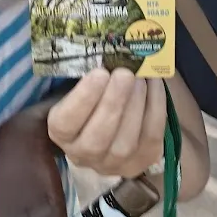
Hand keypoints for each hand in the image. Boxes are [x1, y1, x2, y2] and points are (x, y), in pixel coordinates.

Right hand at [47, 68, 165, 177]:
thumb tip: (108, 53)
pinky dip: (155, 107)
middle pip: (97, 138)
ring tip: (140, 77)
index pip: (66, 123)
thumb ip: (88, 78)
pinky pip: (151, 136)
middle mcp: (83, 154)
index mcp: (61, 134)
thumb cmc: (91, 100)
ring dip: (135, 105)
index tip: (99, 73)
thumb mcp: (79, 89)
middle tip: (125, 74)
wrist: (110, 129)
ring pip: (126, 141)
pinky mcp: (141, 161)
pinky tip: (154, 83)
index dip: (83, 99)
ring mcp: (113, 163)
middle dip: (113, 103)